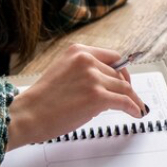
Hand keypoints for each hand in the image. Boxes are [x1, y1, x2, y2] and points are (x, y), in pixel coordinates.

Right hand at [6, 44, 145, 149]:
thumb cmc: (41, 100)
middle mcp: (87, 61)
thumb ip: (84, 73)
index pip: (112, 56)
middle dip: (126, 87)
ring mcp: (93, 78)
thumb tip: (106, 85)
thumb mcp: (63, 73)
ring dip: (133, 100)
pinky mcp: (98, 97)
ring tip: (137, 108)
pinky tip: (136, 113)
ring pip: (124, 88)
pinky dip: (134, 108)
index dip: (122, 70)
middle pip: (119, 73)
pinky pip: (125, 101)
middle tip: (132, 98)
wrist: (28, 114)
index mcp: (78, 52)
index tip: (126, 80)